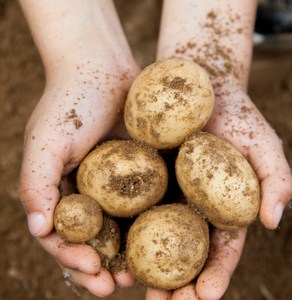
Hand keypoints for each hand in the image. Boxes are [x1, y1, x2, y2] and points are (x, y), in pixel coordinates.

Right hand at [19, 57, 139, 296]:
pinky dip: (152, 224)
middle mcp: (90, 192)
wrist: (104, 69)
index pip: (64, 236)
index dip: (74, 259)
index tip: (94, 275)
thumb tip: (38, 228)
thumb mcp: (45, 141)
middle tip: (118, 287)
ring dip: (130, 254)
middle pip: (94, 239)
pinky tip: (164, 239)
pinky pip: (147, 202)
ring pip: (123, 228)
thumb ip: (36, 183)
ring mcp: (118, 184)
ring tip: (143, 276)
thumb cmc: (70, 102)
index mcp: (62, 190)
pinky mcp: (142, 171)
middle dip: (103, 267)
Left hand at [145, 87, 291, 299]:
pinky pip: (131, 205)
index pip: (221, 249)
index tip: (205, 297)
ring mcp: (165, 192)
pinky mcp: (141, 175)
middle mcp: (192, 205)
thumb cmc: (235, 114)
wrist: (201, 84)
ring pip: (155, 236)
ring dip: (146, 264)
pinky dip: (124, 228)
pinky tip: (113, 245)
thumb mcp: (262, 144)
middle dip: (176, 282)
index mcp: (221, 206)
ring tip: (131, 287)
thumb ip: (275, 180)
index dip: (216, 274)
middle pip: (184, 251)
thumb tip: (273, 221)